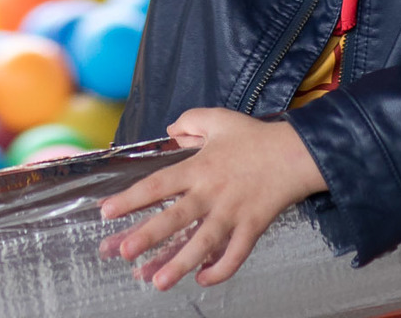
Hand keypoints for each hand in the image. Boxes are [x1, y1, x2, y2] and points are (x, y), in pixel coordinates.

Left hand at [98, 109, 325, 288]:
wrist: (294, 152)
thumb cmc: (254, 137)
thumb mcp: (217, 119)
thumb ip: (189, 122)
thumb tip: (170, 131)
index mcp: (199, 167)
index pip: (158, 184)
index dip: (130, 199)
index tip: (106, 212)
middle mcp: (211, 193)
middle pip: (175, 217)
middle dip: (147, 236)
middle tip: (123, 252)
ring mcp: (232, 213)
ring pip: (202, 243)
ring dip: (179, 264)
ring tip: (157, 282)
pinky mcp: (252, 228)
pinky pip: (235, 255)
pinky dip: (220, 270)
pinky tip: (203, 279)